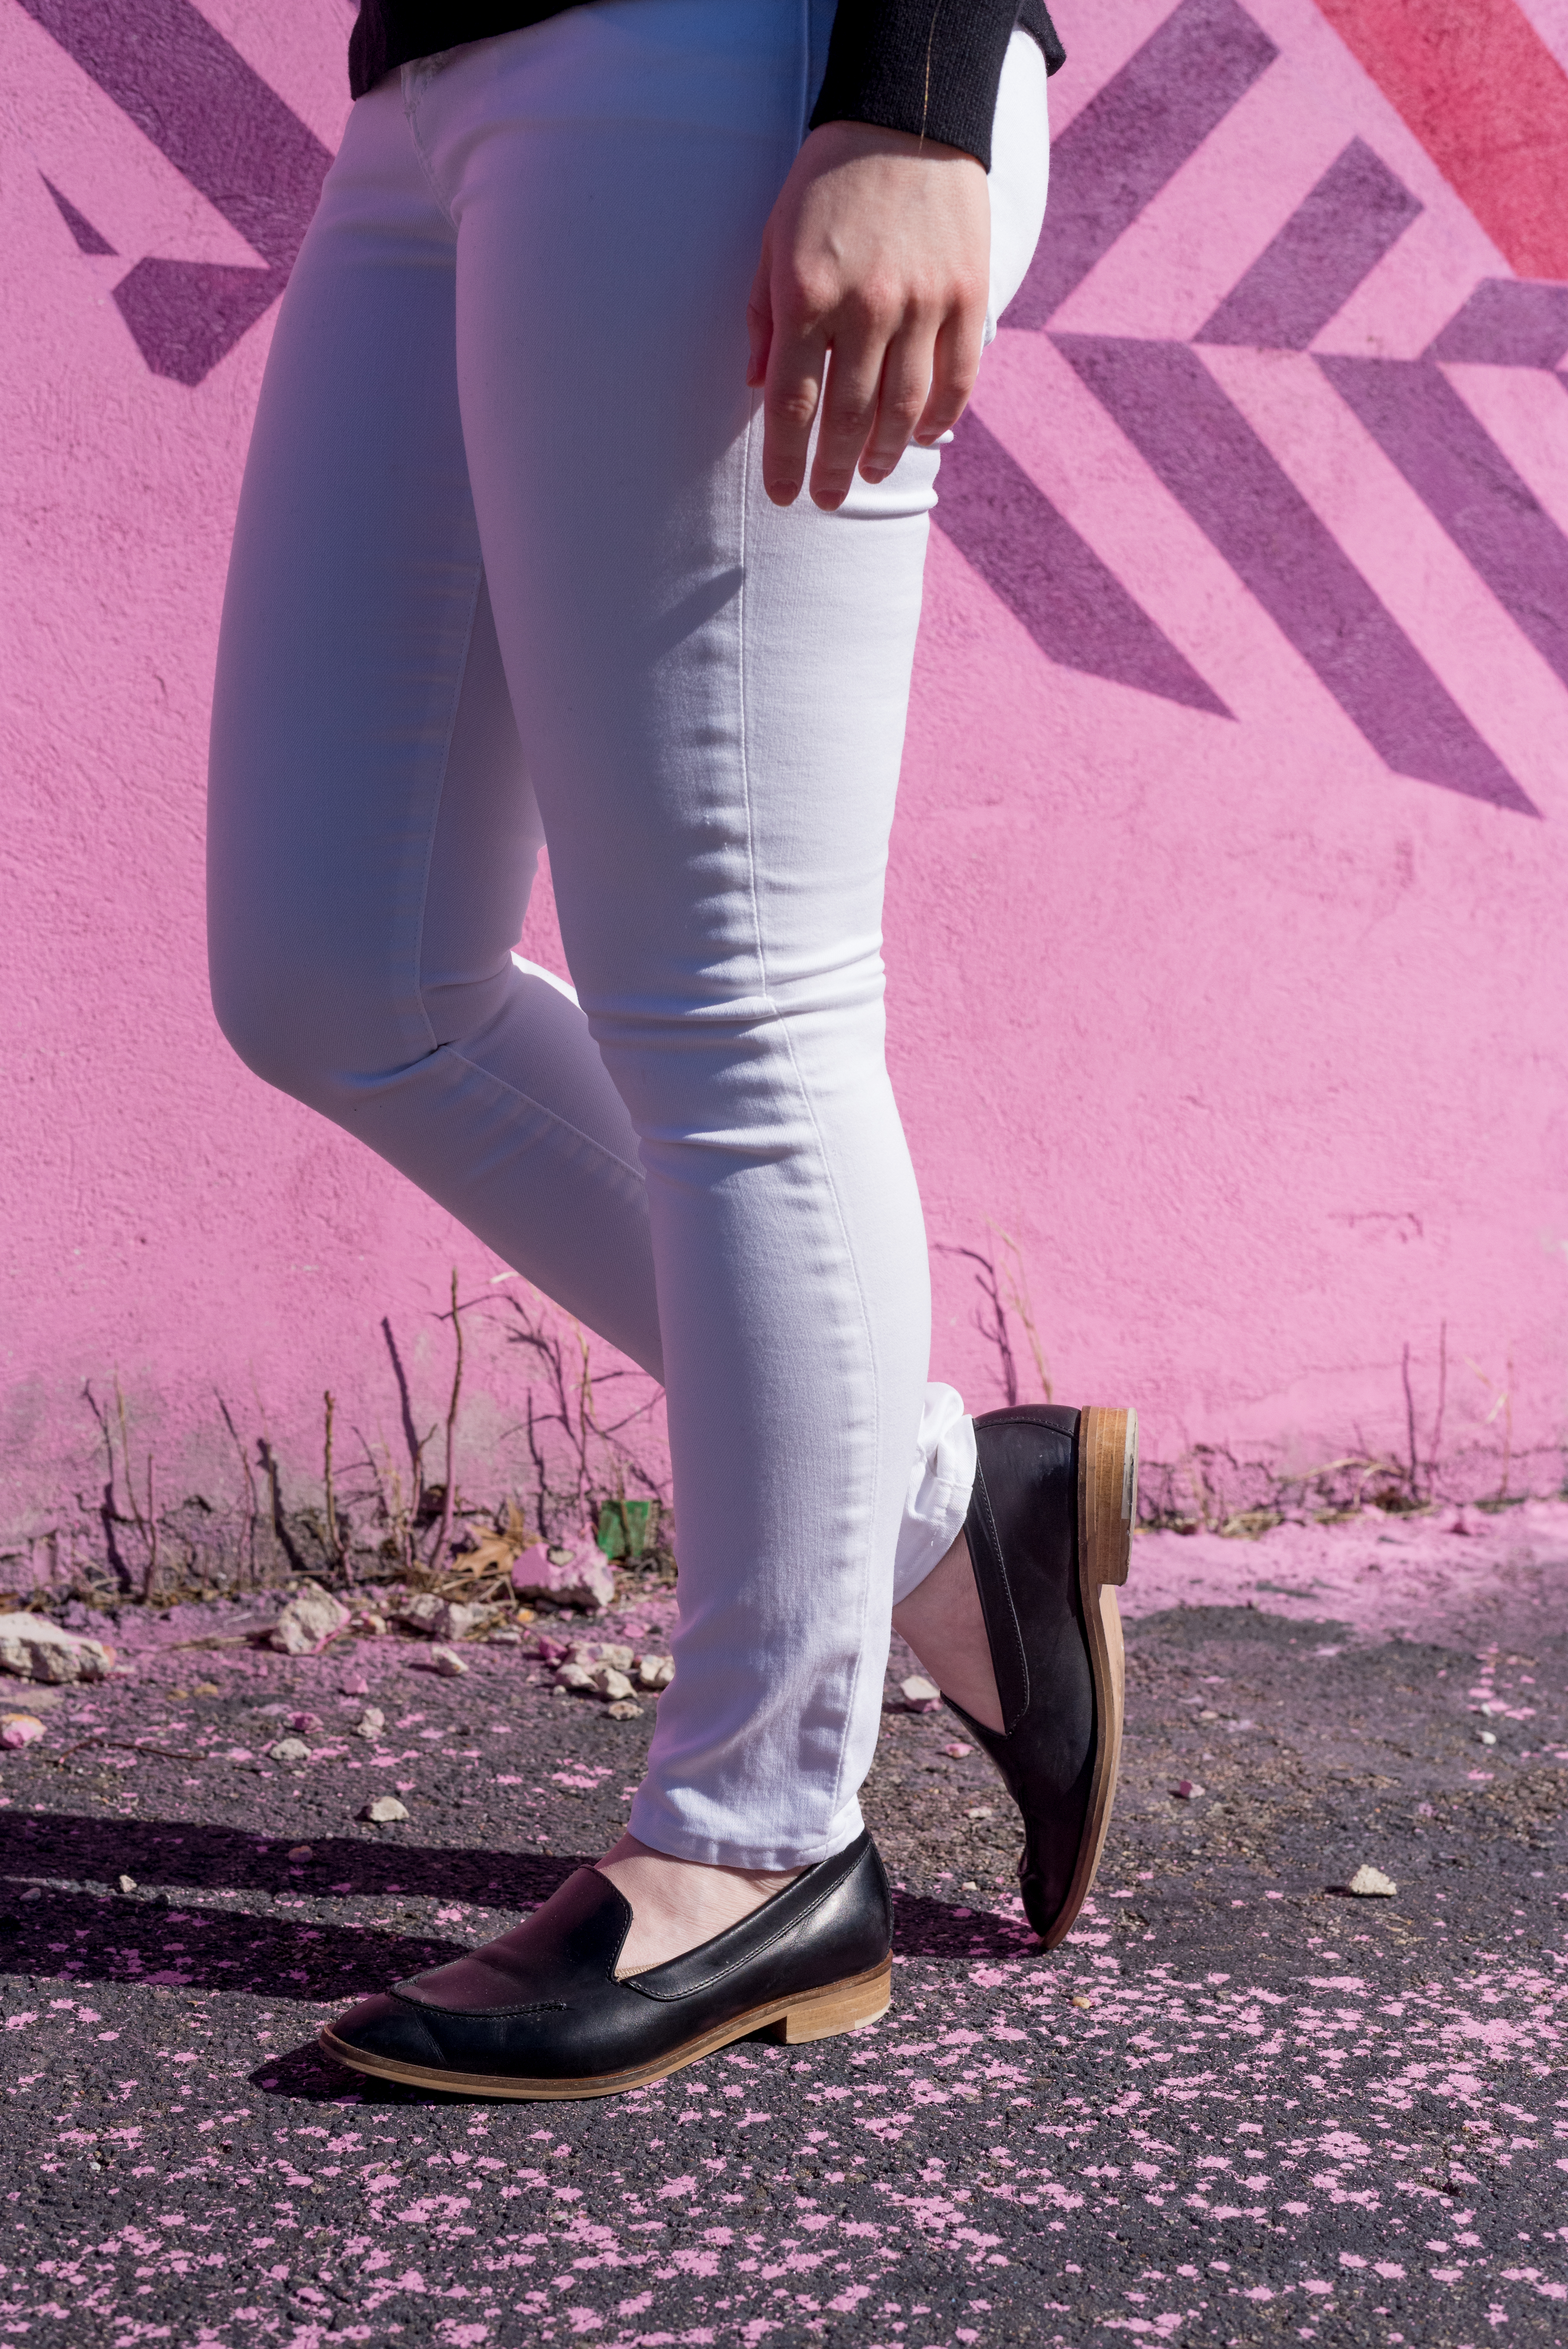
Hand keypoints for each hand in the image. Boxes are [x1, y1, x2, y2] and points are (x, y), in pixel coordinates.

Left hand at [746, 120, 989, 509]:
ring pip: (905, 408)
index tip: (784, 495)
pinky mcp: (966, 294)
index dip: (786, 460)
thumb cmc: (827, 182)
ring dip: (884, 453)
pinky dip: (941, 417)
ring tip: (869, 473)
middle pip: (846, 418)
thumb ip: (763, 317)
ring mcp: (921, 303)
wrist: (906, 116)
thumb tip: (756, 388)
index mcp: (807, 295)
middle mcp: (865, 307)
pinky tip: (924, 436)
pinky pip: (956, 378)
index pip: (792, 403)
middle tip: (827, 499)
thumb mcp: (774, 239)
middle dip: (833, 470)